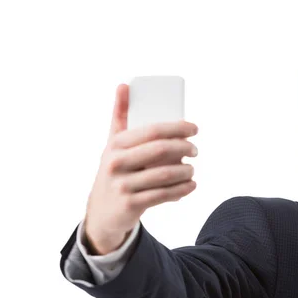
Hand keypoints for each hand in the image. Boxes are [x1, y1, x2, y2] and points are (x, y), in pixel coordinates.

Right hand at [83, 84, 197, 254]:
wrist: (102, 211)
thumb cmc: (115, 170)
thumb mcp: (113, 144)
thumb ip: (120, 116)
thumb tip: (124, 85)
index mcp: (116, 144)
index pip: (153, 130)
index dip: (178, 127)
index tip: (194, 129)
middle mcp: (116, 163)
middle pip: (161, 150)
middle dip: (185, 148)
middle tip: (195, 150)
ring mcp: (123, 185)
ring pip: (165, 175)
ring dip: (186, 171)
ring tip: (192, 169)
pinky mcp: (131, 205)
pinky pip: (163, 195)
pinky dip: (182, 190)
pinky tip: (191, 185)